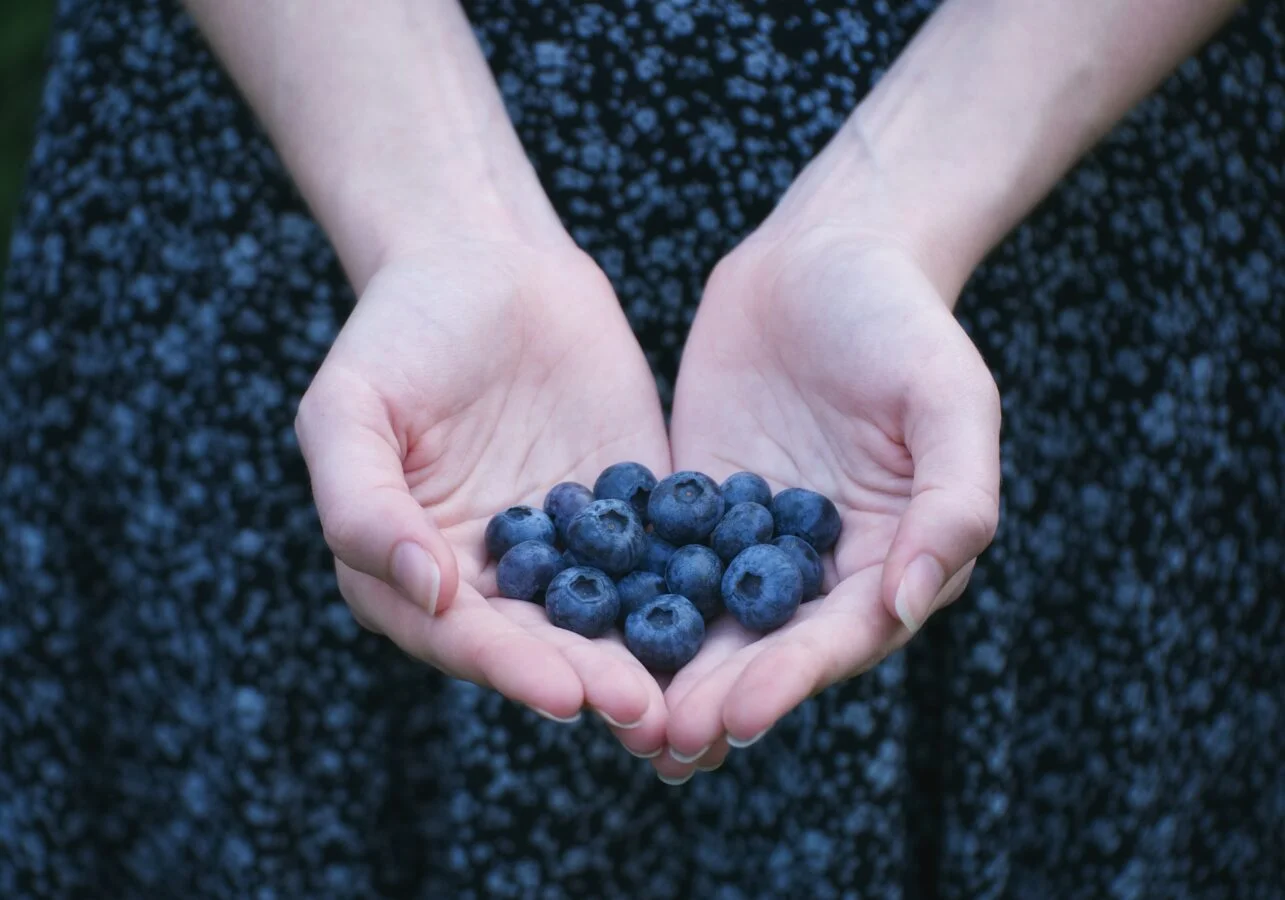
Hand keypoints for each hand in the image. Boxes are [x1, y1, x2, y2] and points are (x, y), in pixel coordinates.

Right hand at [294, 236, 670, 753]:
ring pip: (607, 618)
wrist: (489, 262)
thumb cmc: (399, 332)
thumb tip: (426, 591)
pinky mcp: (630, 513)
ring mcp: (567, 548)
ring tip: (689, 699)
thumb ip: (362, 503)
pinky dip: (691, 592)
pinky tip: (733, 620)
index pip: (461, 635)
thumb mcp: (348, 409)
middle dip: (591, 680)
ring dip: (646, 661)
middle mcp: (492, 576)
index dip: (509, 667)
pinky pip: (660, 558)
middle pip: (542, 645)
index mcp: (412, 569)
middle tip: (645, 712)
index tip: (564, 694)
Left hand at [655, 214, 1000, 778]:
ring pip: (706, 622)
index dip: (790, 679)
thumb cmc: (903, 320)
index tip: (736, 715)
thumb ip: (951, 500)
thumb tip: (910, 604)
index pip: (839, 637)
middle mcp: (819, 565)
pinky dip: (625, 603)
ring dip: (666, 674)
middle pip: (766, 648)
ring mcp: (750, 539)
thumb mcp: (949, 398)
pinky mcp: (694, 506)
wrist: (826, 251)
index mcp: (890, 557)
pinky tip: (578, 636)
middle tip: (658, 741)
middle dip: (714, 697)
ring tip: (616, 721)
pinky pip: (657, 562)